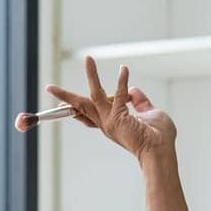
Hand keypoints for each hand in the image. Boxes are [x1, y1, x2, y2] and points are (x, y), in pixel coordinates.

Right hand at [45, 56, 176, 160]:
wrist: (161, 152)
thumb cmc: (158, 138)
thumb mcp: (149, 114)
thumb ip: (140, 102)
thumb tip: (134, 89)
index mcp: (111, 123)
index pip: (89, 114)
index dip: (78, 107)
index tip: (66, 103)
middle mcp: (107, 123)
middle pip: (81, 107)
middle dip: (66, 97)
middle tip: (50, 88)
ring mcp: (110, 121)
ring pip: (93, 95)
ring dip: (92, 76)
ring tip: (88, 58)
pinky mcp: (118, 118)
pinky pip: (119, 94)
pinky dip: (122, 80)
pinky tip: (124, 69)